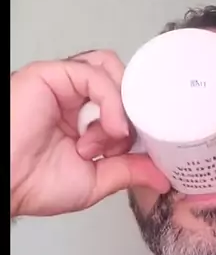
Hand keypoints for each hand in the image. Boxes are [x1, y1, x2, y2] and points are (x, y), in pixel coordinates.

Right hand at [10, 50, 170, 217]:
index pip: (123, 102)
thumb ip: (128, 171)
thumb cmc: (34, 184)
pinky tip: (111, 128)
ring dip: (123, 102)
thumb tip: (162, 177)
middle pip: (119, 80)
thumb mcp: (96, 180)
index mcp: (80, 119)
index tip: (146, 146)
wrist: (5, 185)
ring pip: (109, 70)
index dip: (138, 120)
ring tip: (118, 134)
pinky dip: (112, 100)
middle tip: (131, 141)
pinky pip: (94, 75)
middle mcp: (71, 97)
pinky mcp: (51, 75)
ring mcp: (62, 84)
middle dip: (133, 110)